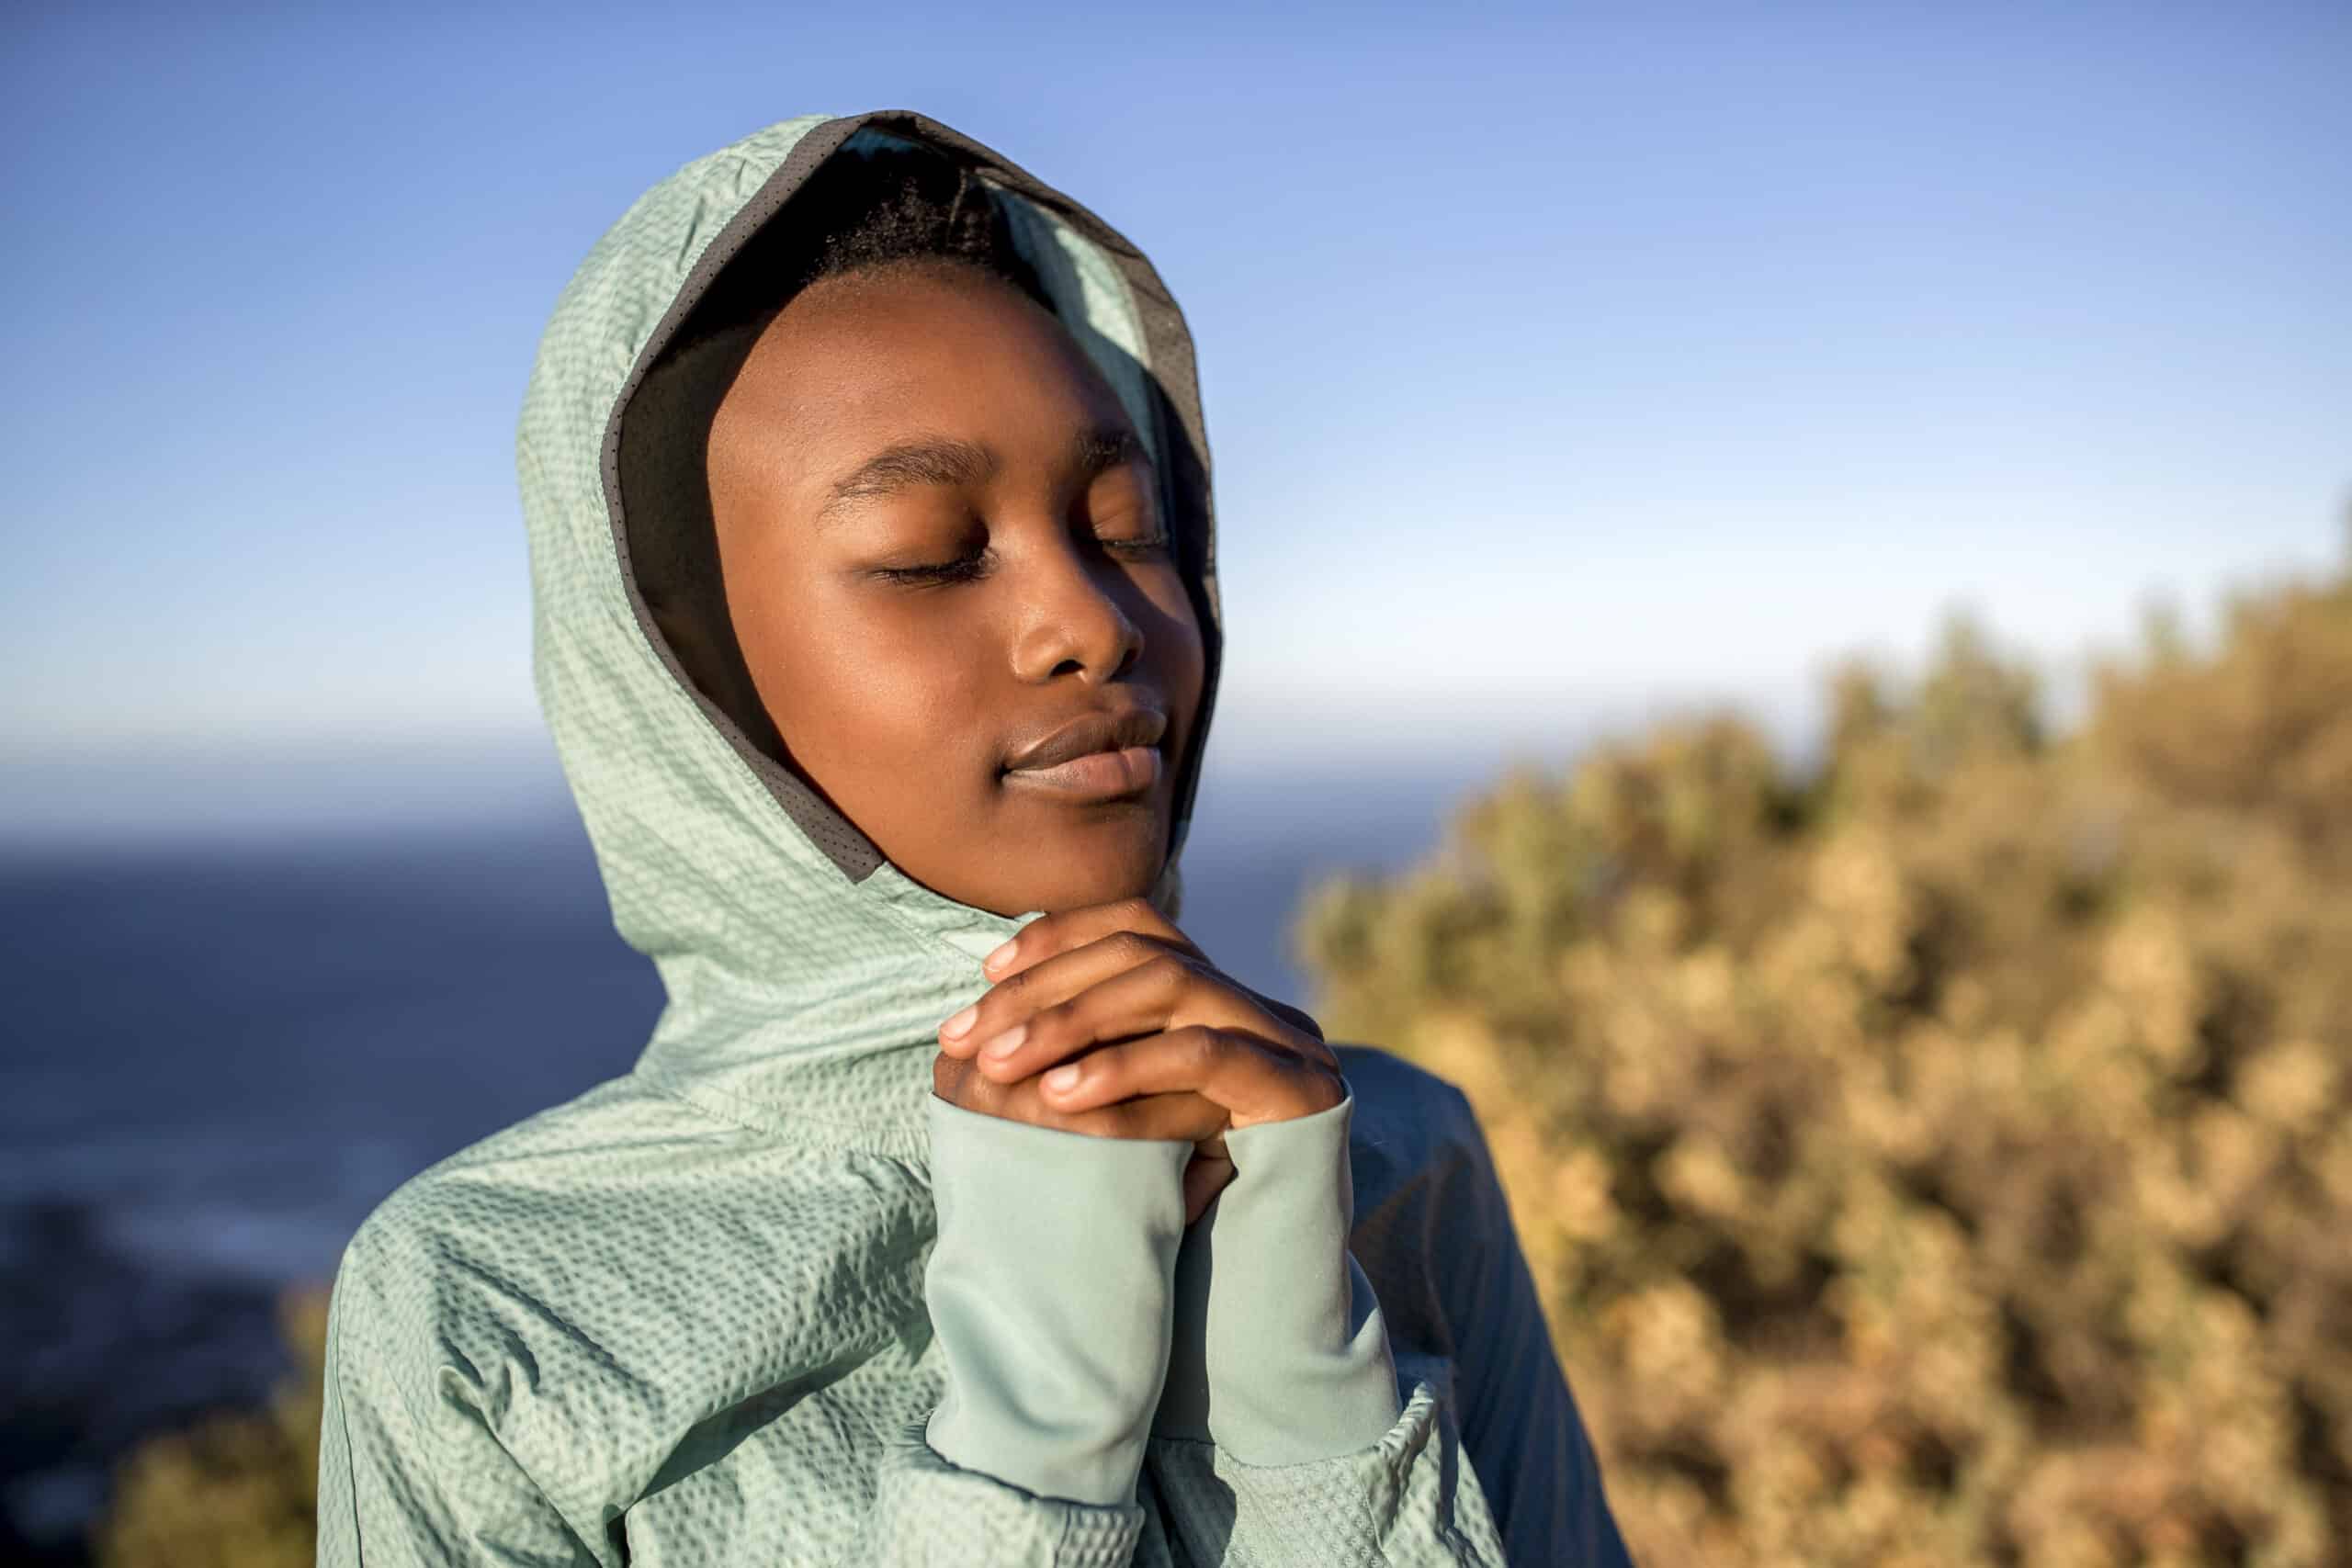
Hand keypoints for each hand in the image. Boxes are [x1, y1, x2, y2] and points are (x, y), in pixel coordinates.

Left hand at [931, 896, 1343, 1224]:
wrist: (1259, 1300)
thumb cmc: (1171, 1212)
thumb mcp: (1118, 1124)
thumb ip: (1078, 1065)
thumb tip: (983, 1024)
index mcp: (1219, 1004)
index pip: (1135, 927)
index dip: (1060, 937)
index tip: (985, 972)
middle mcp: (1259, 1010)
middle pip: (1143, 950)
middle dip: (1045, 988)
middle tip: (968, 1039)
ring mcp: (1289, 1045)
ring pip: (1171, 985)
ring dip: (1073, 1020)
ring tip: (1000, 1068)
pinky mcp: (1302, 1090)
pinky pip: (1204, 1055)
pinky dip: (1127, 1066)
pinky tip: (1062, 1098)